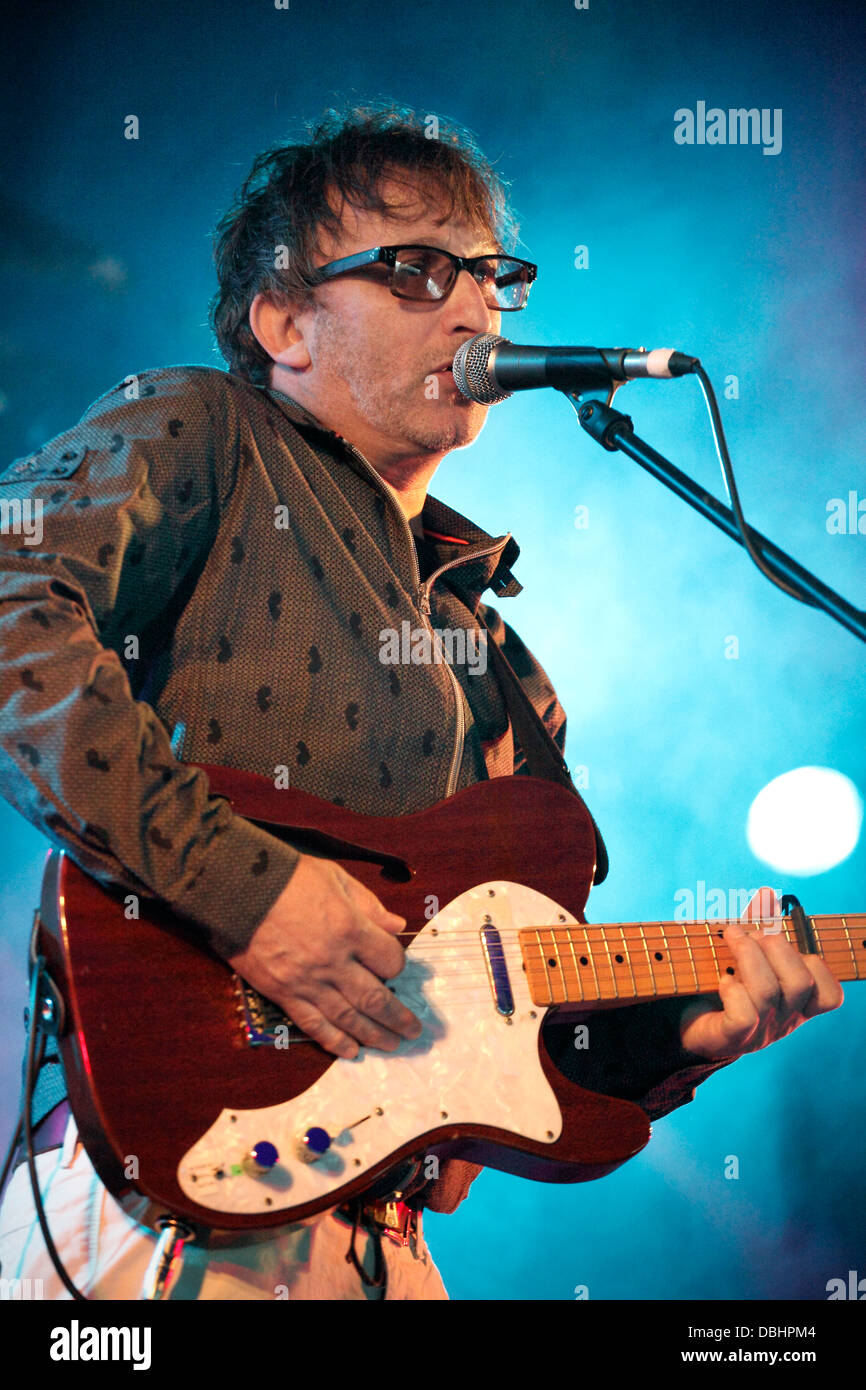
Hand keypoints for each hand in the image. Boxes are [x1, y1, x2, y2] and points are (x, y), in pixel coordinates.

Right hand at [228, 852, 421, 1059]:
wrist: (236, 889)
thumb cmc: (288, 877)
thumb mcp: (336, 878)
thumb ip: (369, 905)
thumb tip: (398, 925)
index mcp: (350, 928)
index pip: (390, 960)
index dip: (398, 965)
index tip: (395, 966)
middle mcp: (334, 962)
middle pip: (376, 998)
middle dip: (398, 1018)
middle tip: (414, 1031)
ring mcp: (307, 982)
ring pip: (348, 1018)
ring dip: (374, 1035)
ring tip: (392, 1046)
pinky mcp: (283, 993)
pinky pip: (313, 1024)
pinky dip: (334, 1041)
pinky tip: (351, 1051)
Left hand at [678, 887, 843, 1061]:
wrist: (687, 1026)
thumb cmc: (720, 986)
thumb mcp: (745, 958)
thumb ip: (759, 934)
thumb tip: (767, 897)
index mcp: (795, 1004)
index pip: (829, 994)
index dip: (815, 963)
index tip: (784, 942)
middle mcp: (783, 1020)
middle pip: (800, 983)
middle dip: (776, 947)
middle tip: (750, 933)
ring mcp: (758, 1032)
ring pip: (769, 993)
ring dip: (748, 954)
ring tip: (730, 936)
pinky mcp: (730, 1038)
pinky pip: (744, 1016)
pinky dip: (733, 992)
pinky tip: (722, 980)